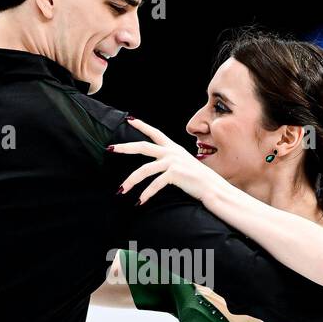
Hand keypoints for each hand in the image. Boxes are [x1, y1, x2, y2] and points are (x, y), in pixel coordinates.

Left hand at [112, 116, 228, 205]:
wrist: (213, 188)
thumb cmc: (198, 180)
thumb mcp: (183, 165)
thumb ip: (170, 161)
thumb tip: (158, 165)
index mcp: (173, 148)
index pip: (155, 133)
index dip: (141, 125)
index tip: (129, 119)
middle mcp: (172, 152)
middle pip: (143, 147)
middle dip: (125, 148)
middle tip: (110, 149)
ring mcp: (173, 162)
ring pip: (144, 170)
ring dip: (131, 181)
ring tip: (121, 190)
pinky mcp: (175, 174)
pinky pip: (155, 184)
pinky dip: (146, 194)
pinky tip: (140, 201)